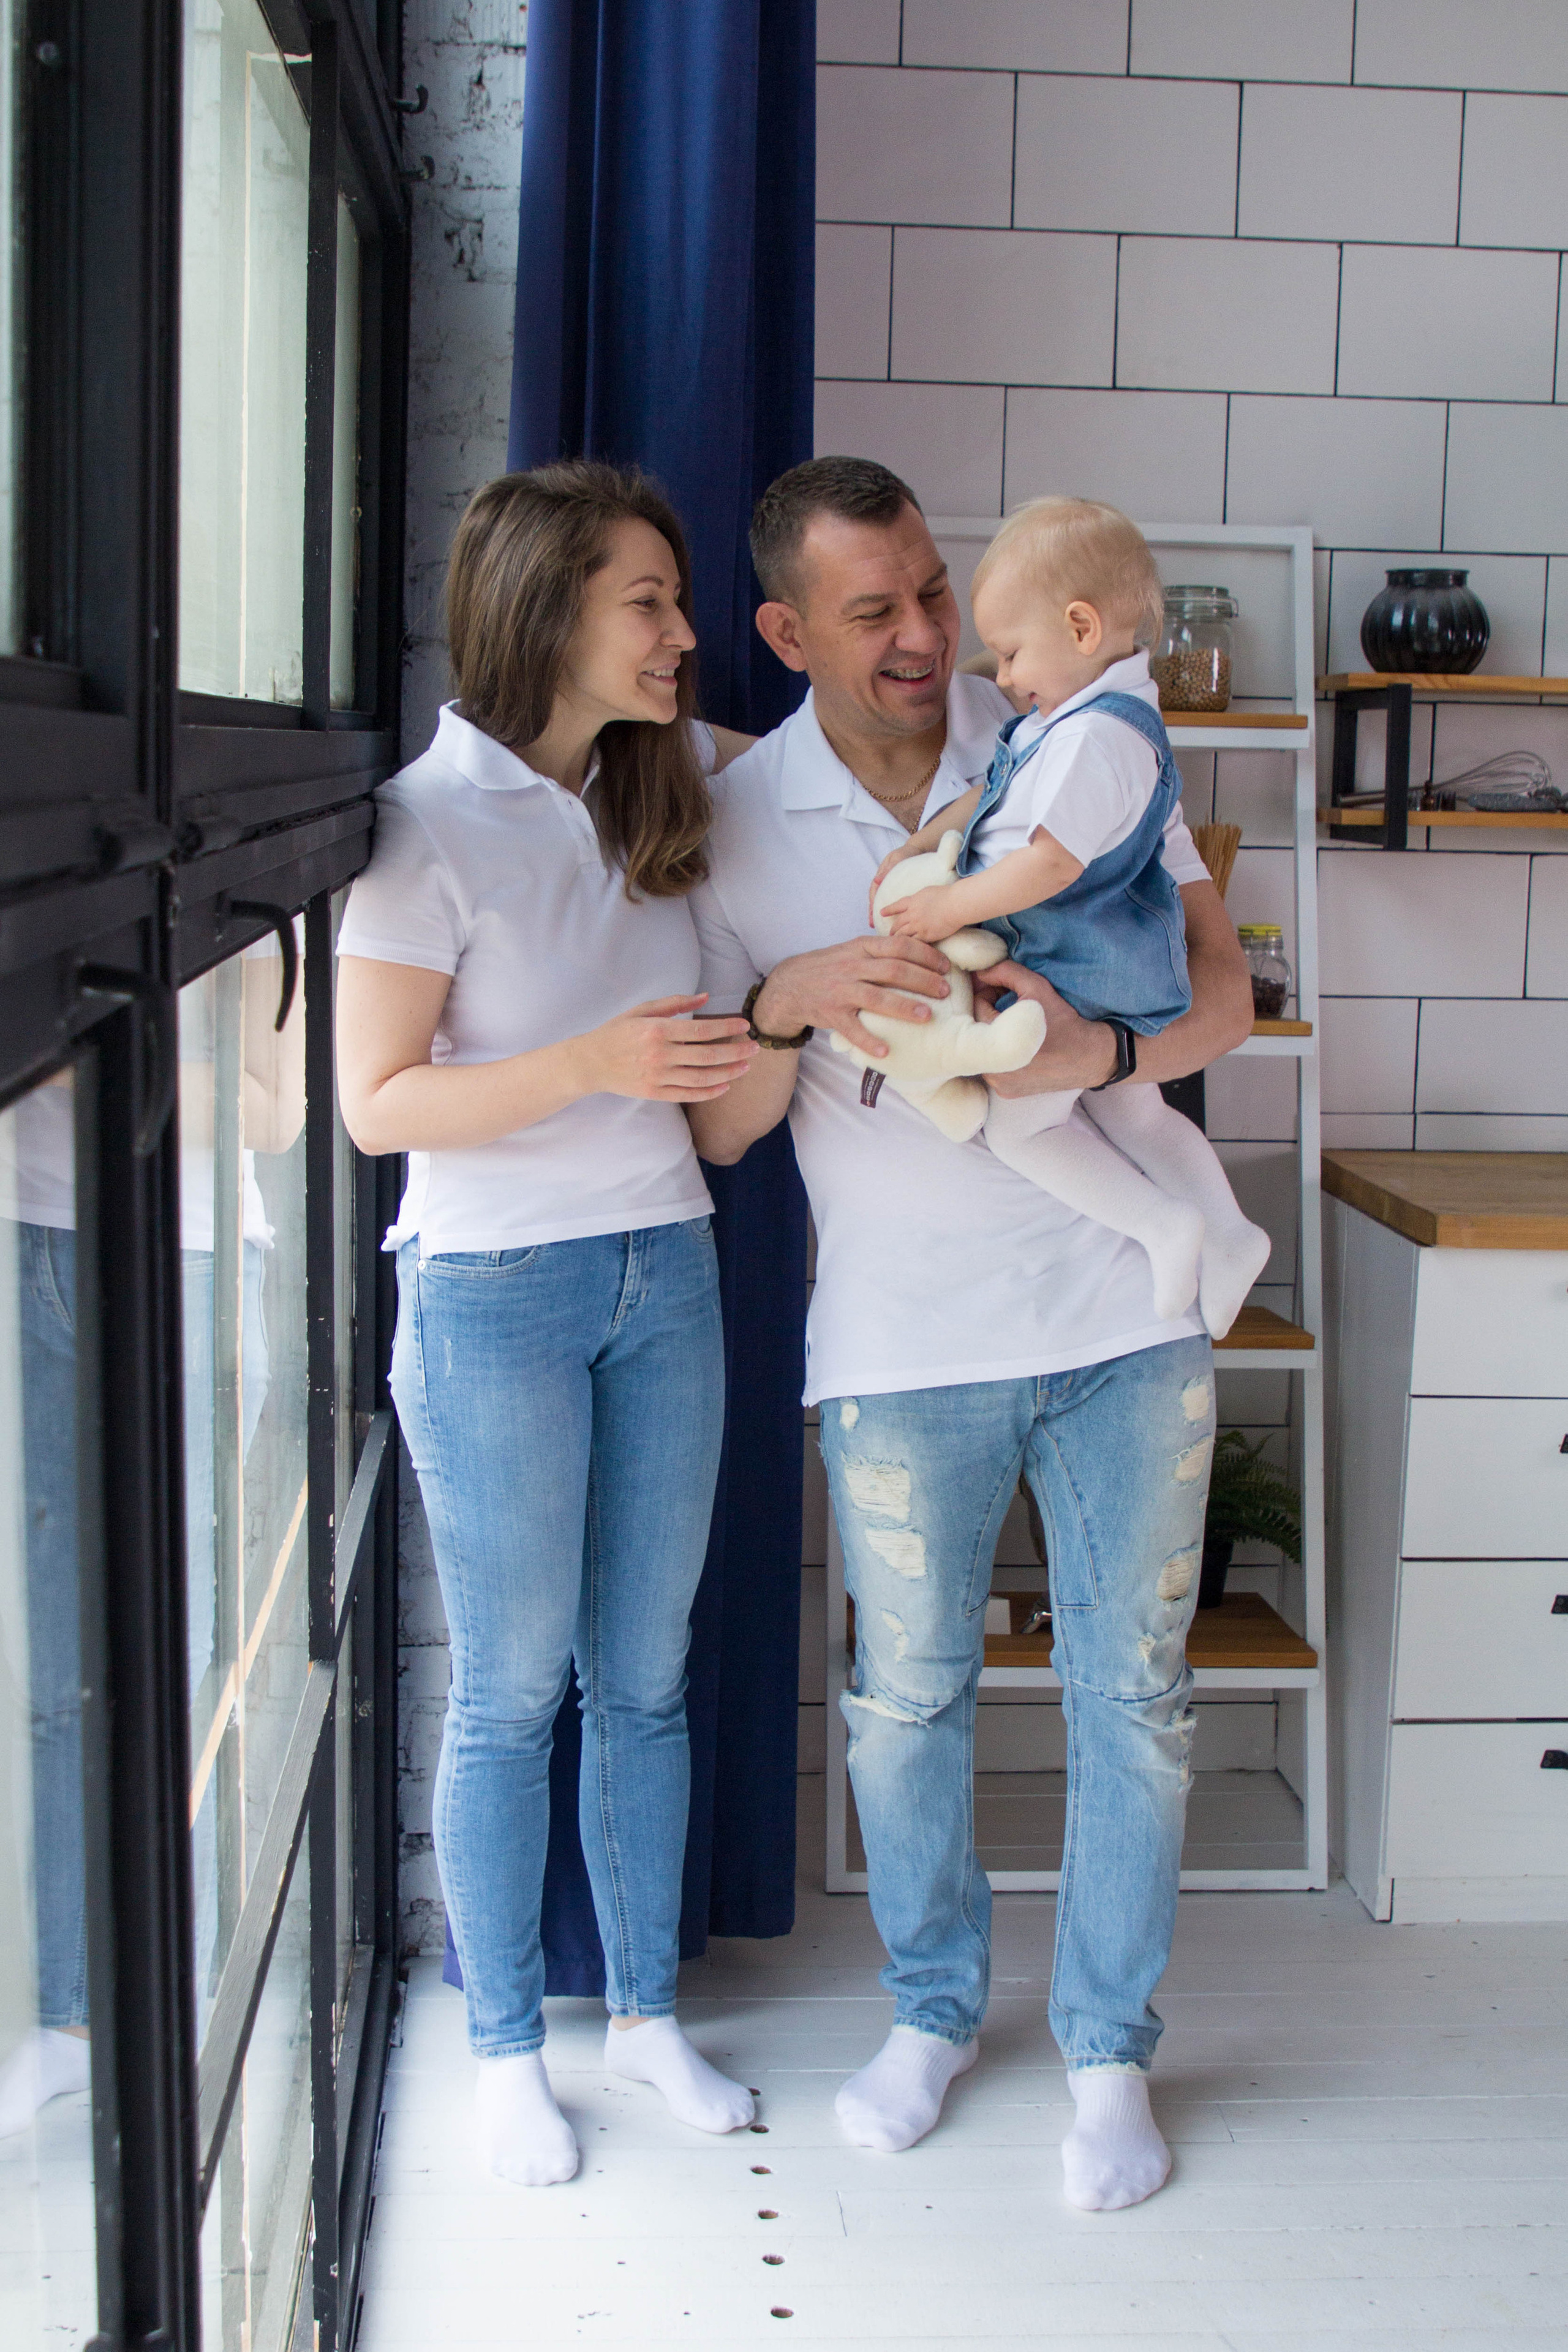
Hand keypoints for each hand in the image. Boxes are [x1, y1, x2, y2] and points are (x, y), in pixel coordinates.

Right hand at [578, 995, 756, 1101]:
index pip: (701, 1030)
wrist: (590, 1062)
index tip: (745, 1025)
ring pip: (702, 1078)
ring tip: (745, 1067)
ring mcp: (657, 1077)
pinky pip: (688, 1094)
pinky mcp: (654, 1093)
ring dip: (728, 1073)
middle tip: (755, 1048)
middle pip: (707, 1055)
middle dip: (736, 1052)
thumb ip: (675, 1003)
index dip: (727, 1027)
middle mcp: (659, 1055)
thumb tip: (705, 997)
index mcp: (657, 1030)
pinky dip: (709, 1092)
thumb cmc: (617, 1032)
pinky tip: (725, 1086)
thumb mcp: (641, 1010)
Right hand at [755, 938, 949, 1059]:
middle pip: (894, 970)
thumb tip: (919, 953)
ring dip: (904, 1007)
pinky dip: (869, 1041)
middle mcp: (852, 966)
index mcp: (861, 947)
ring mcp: (840, 990)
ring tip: (927, 1016)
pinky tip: (886, 1051)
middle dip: (923, 980)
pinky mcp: (830, 1013)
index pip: (899, 945)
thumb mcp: (853, 950)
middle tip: (945, 991)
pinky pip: (852, 1029)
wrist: (789, 985)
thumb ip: (880, 951)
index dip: (925, 954)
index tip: (946, 966)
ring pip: (877, 997)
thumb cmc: (830, 968)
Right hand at [868, 839, 921, 922]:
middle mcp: (883, 881)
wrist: (915, 850)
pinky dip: (890, 909)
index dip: (872, 903)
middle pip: (875, 898)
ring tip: (877, 925)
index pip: (874, 891)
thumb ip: (887, 869)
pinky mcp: (896, 888)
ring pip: (882, 900)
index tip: (872, 914)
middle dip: (872, 911)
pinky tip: (891, 918)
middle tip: (872, 924)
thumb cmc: (905, 854)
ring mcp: (889, 885)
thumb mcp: (896, 859)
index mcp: (881, 875)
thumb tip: (877, 879)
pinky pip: (891, 900)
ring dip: (878, 912)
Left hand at [882, 888, 955, 944]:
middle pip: (897, 924)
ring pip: (902, 935)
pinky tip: (907, 950)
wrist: (956, 904)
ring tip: (895, 944)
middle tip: (889, 935)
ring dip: (897, 940)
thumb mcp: (929, 891)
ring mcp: (918, 926)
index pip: (897, 906)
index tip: (881, 913)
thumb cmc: (948, 895)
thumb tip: (919, 901)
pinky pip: (914, 943)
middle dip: (892, 930)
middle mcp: (912, 914)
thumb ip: (920, 898)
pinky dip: (909, 947)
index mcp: (913, 901)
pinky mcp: (926, 936)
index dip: (889, 910)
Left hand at [972, 961, 1118, 1093]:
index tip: (1003, 992)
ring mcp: (998, 1082)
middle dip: (989, 1016)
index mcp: (995, 1037)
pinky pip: (995, 1070)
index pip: (975, 1008)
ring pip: (984, 1052)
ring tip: (1014, 1029)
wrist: (1088, 1057)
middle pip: (977, 1032)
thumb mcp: (1037, 987)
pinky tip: (1020, 1050)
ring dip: (994, 1037)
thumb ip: (1006, 973)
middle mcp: (992, 1066)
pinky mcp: (1006, 1092)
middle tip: (1009, 1009)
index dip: (988, 995)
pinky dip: (1002, 1058)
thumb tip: (980, 972)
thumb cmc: (1062, 1021)